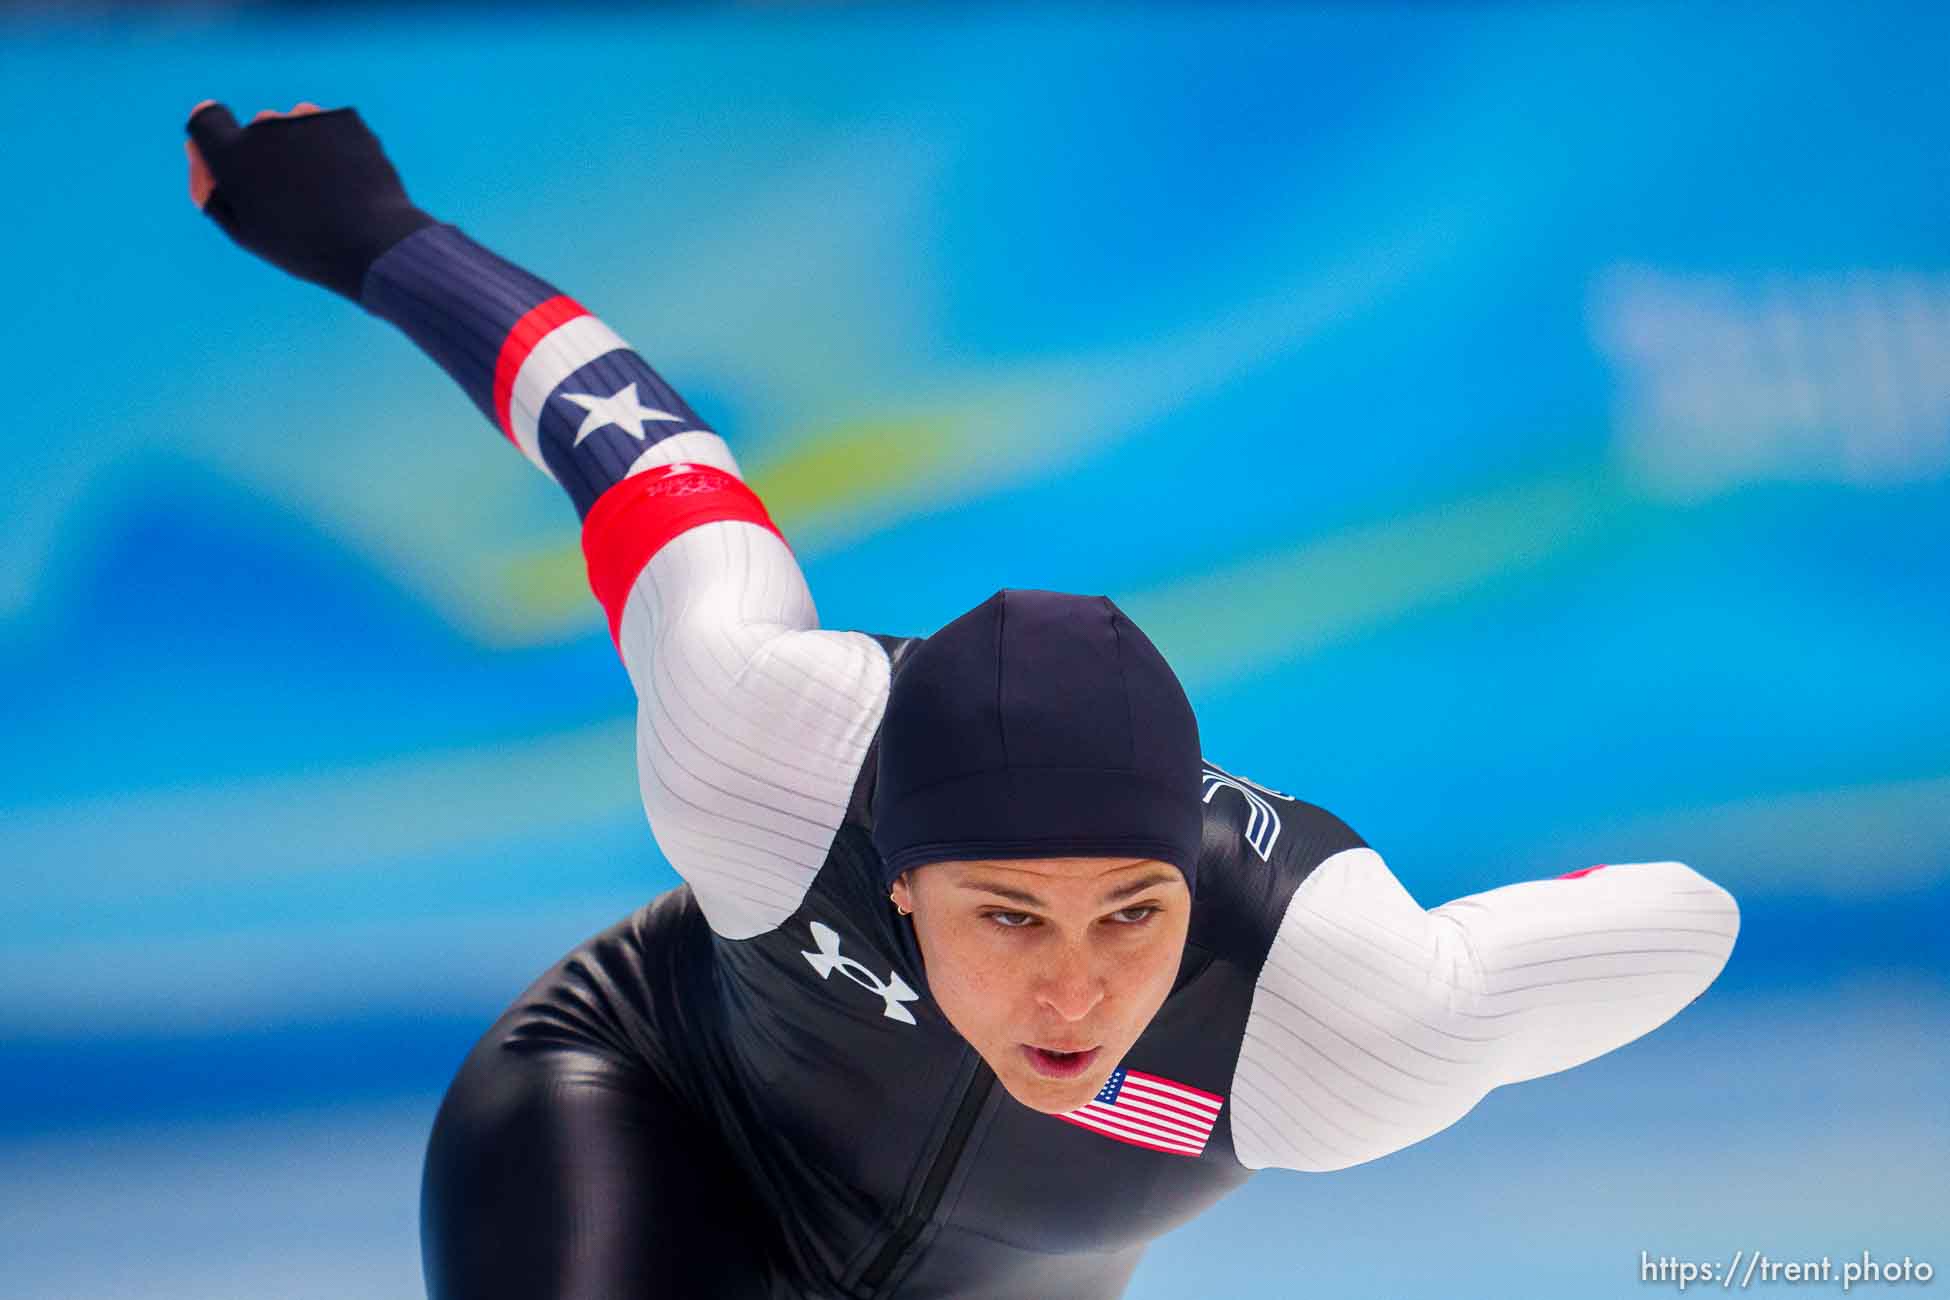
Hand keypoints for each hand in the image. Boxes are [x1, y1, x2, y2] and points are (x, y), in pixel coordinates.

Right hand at [183, 98, 434, 301]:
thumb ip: (211, 187)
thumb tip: (195, 150)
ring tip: (324, 190)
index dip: (217, 137)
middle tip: (295, 196)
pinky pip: (328, 125)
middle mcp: (263, 127)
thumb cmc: (304, 247)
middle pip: (256, 128)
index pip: (205, 118)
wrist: (373, 247)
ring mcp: (306, 119)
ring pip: (293, 124)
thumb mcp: (245, 230)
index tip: (235, 157)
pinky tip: (346, 177)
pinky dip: (334, 145)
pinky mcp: (343, 118)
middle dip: (267, 152)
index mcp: (230, 156)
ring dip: (301, 146)